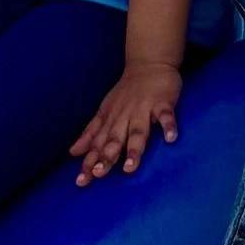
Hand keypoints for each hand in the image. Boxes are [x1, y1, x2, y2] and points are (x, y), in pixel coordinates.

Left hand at [70, 61, 184, 184]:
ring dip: (134, 148)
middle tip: (99, 174)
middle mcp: (124, 116)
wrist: (149, 63)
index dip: (89, 162)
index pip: (97, 144)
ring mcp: (143, 109)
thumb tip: (73, 153)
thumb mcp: (105, 111)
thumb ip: (91, 133)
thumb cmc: (126, 93)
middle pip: (115, 139)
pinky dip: (169, 126)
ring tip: (130, 166)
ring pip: (138, 130)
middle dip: (107, 156)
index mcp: (110, 119)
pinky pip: (166, 115)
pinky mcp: (163, 103)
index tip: (81, 181)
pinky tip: (170, 138)